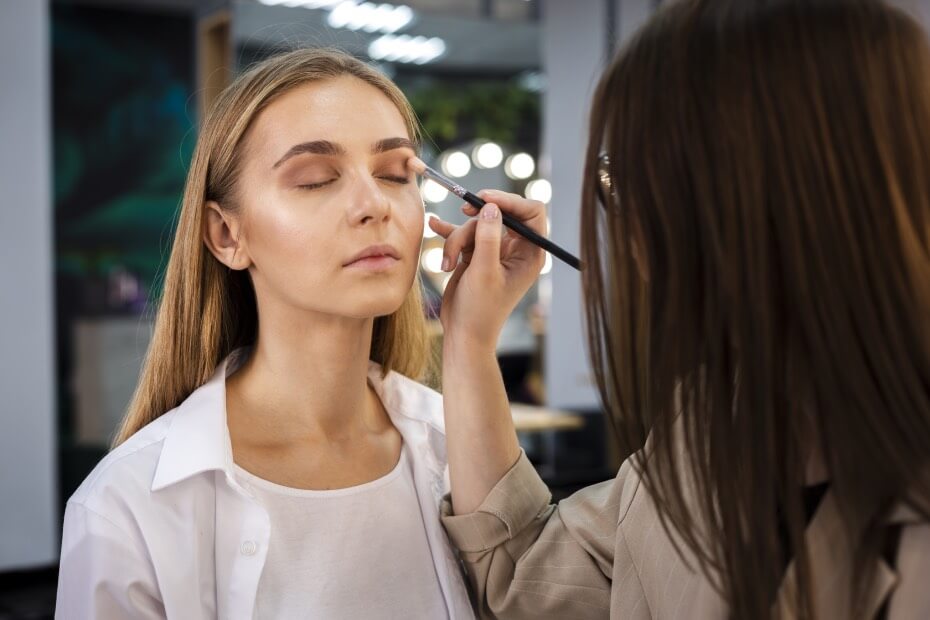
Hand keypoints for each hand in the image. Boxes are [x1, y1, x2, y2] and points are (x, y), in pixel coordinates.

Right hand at [428, 190, 546, 351]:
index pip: (531, 212)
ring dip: (457, 239)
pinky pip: (463, 236)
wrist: (463, 334)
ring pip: (475, 225)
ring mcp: (494, 251)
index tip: (485, 199)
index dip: (510, 201)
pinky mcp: (476, 255)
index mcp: (530, 253)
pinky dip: (449, 233)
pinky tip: (435, 225)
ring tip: (447, 264)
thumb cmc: (480, 310)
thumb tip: (491, 207)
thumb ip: (489, 237)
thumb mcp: (484, 272)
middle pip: (499, 214)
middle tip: (464, 209)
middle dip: (477, 218)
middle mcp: (516, 249)